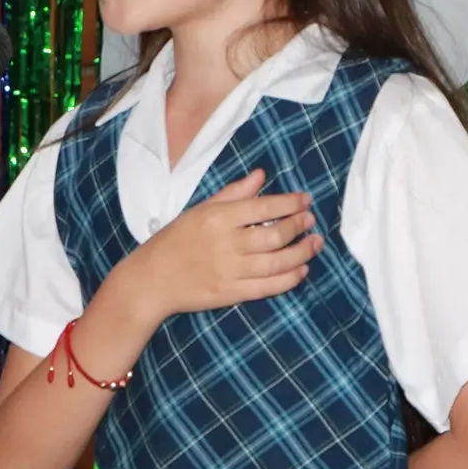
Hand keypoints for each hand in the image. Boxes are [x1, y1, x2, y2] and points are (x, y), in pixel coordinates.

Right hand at [117, 169, 323, 320]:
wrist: (152, 279)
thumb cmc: (174, 240)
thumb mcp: (199, 209)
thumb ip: (233, 193)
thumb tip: (261, 175)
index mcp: (218, 218)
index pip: (264, 207)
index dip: (290, 203)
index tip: (305, 200)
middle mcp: (227, 244)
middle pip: (276, 235)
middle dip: (299, 226)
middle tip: (311, 221)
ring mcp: (230, 271)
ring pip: (278, 262)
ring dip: (302, 252)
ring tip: (315, 244)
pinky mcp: (232, 293)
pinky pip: (269, 287)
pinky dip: (290, 278)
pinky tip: (301, 270)